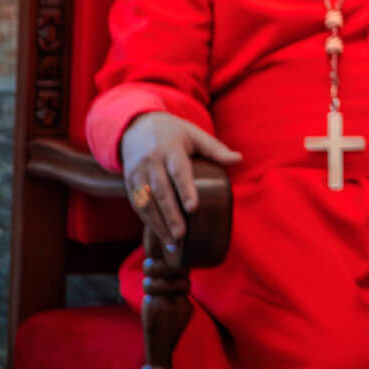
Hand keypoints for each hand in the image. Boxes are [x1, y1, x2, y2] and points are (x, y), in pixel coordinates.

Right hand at [118, 111, 241, 244]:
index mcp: (170, 148)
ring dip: (158, 223)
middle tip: (182, 235)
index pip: (178, 171)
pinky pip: (137, 203)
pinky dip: (147, 220)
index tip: (193, 208)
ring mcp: (137, 172)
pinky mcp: (129, 182)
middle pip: (160, 191)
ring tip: (172, 241)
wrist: (136, 126)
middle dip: (170, 215)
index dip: (185, 189)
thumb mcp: (194, 134)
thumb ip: (215, 149)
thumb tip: (239, 159)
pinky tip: (159, 234)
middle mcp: (151, 161)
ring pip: (146, 201)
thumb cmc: (172, 132)